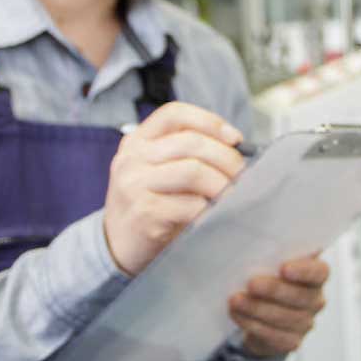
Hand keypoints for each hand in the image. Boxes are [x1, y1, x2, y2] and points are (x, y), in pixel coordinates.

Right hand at [103, 102, 245, 275]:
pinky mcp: (144, 213)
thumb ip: (185, 155)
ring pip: (193, 171)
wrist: (117, 247)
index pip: (174, 114)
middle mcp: (131, 158)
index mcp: (136, 141)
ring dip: (222, 184)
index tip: (235, 138)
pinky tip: (215, 214)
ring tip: (233, 195)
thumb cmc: (149, 206)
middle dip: (226, 157)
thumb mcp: (157, 171)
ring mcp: (135, 185)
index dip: (209, 121)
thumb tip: (236, 150)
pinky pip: (190, 204)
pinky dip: (210, 208)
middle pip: (190, 142)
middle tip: (244, 174)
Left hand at [227, 256, 329, 357]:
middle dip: (273, 290)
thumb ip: (273, 254)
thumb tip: (254, 241)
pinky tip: (237, 314)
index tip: (283, 268)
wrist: (263, 313)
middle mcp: (315, 300)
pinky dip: (252, 324)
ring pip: (283, 318)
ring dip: (257, 308)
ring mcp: (305, 323)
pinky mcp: (291, 341)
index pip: (319, 272)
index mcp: (316, 276)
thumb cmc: (269, 279)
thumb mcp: (272, 263)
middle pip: (299, 296)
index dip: (303, 271)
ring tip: (235, 300)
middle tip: (251, 284)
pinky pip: (273, 335)